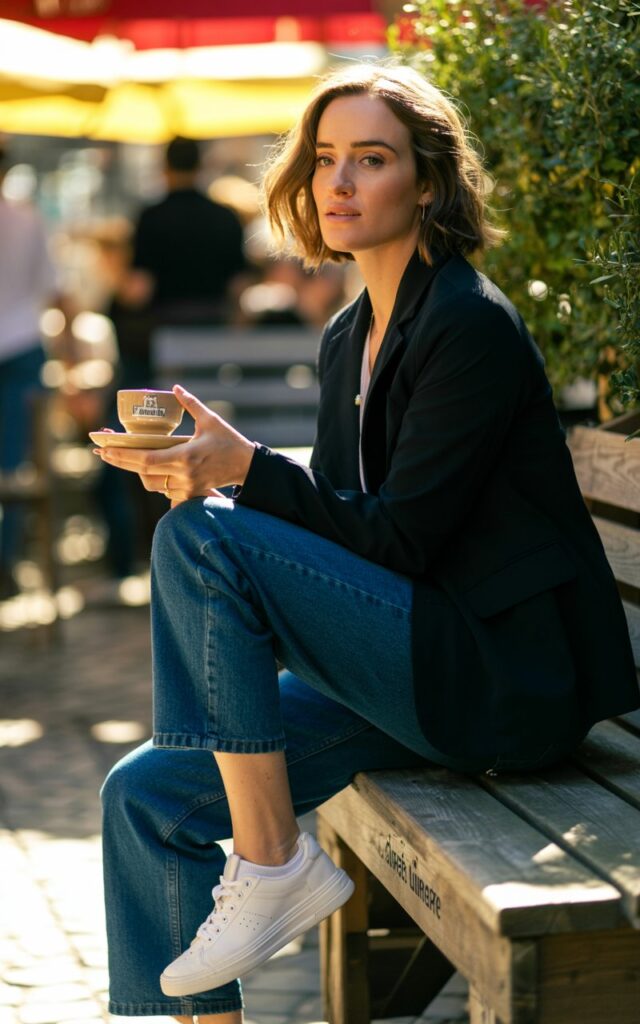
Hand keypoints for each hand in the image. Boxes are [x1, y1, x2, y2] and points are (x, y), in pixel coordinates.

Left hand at [93, 385, 255, 505]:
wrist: (247, 466)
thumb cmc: (229, 441)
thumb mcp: (210, 420)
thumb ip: (191, 404)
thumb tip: (176, 388)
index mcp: (185, 456)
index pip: (146, 459)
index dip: (123, 455)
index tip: (106, 449)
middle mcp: (183, 474)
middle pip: (142, 472)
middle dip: (121, 462)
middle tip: (103, 454)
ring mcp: (187, 486)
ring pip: (152, 484)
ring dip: (137, 473)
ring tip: (124, 460)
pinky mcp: (191, 493)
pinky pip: (165, 490)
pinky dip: (155, 481)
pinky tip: (147, 470)